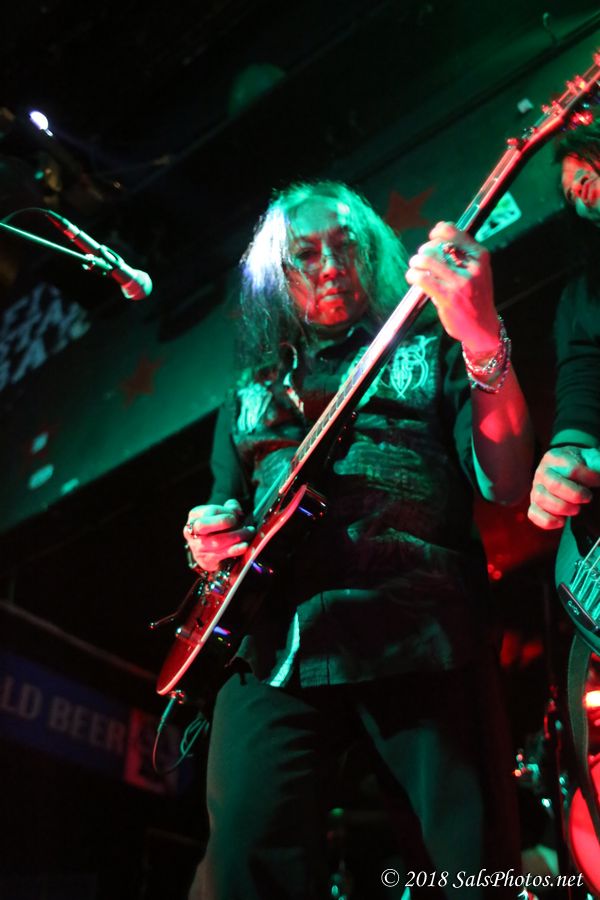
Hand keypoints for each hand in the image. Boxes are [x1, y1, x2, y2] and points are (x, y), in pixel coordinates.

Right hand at [183, 498, 254, 571]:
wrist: (208, 550)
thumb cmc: (216, 528)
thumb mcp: (221, 514)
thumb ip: (230, 508)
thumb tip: (237, 509)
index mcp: (195, 516)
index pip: (210, 511)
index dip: (227, 512)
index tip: (237, 515)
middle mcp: (192, 531)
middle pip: (204, 525)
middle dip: (224, 522)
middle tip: (238, 522)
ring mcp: (198, 547)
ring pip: (216, 541)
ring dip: (236, 536)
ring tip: (249, 532)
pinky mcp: (206, 560)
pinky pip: (222, 554)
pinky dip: (235, 549)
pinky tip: (244, 545)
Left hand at [405, 222, 499, 354]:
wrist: (483, 327)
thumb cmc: (475, 297)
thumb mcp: (478, 271)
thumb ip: (463, 254)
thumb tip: (437, 234)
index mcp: (480, 256)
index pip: (454, 232)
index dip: (437, 232)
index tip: (431, 238)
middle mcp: (472, 267)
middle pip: (436, 246)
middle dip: (423, 251)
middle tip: (420, 260)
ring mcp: (460, 283)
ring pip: (427, 259)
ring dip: (416, 262)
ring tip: (415, 267)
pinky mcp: (447, 297)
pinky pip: (422, 278)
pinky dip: (413, 275)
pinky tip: (413, 278)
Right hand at [528, 446, 599, 529]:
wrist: (568, 474)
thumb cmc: (581, 467)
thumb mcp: (590, 459)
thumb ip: (597, 463)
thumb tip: (599, 472)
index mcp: (555, 457)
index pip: (572, 468)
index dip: (589, 478)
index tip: (598, 481)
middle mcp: (542, 472)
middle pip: (554, 484)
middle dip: (575, 494)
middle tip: (587, 498)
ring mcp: (536, 488)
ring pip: (541, 499)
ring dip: (562, 508)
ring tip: (576, 509)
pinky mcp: (534, 504)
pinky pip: (533, 514)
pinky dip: (548, 521)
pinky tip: (562, 521)